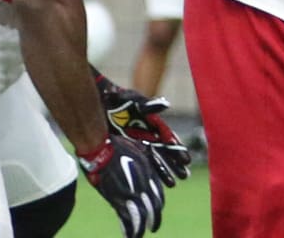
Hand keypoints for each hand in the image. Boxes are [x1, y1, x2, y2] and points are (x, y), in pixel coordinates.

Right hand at [78, 134, 165, 237]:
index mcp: (149, 175)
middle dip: (154, 220)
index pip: (158, 196)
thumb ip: (142, 161)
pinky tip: (129, 235)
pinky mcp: (117, 199)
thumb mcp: (136, 150)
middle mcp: (143, 186)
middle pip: (153, 208)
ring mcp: (130, 193)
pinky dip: (129, 229)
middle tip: (153, 228)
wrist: (100, 148)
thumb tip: (142, 164)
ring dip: (141, 228)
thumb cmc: (115, 145)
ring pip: (141, 216)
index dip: (158, 206)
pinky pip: (126, 218)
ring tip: (139, 235)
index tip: (156, 211)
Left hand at [94, 69, 190, 186]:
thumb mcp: (132, 99)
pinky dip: (145, 172)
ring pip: (153, 160)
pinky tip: (151, 183)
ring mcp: (136, 143)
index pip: (169, 139)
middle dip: (175, 164)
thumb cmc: (117, 98)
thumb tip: (166, 104)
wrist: (98, 100)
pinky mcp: (124, 149)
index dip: (177, 150)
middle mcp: (147, 135)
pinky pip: (138, 162)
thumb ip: (147, 104)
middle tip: (184, 176)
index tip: (186, 160)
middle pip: (164, 153)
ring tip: (172, 184)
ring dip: (163, 172)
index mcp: (153, 124)